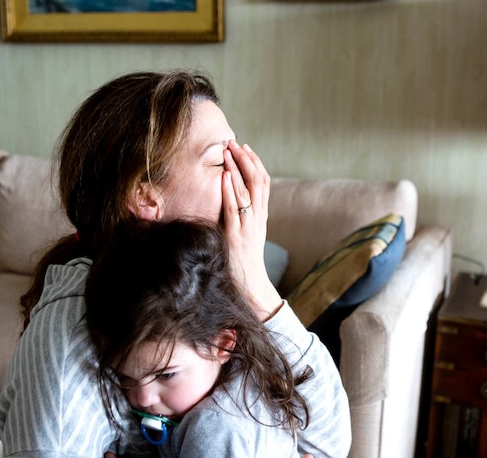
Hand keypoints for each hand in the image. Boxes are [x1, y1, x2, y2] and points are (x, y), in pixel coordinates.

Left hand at [221, 140, 281, 320]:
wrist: (250, 286)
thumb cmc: (244, 260)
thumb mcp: (246, 233)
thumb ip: (242, 216)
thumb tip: (231, 198)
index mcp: (261, 215)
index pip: (263, 182)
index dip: (255, 162)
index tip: (245, 147)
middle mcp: (258, 218)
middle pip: (258, 181)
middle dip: (246, 159)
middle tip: (234, 143)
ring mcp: (248, 226)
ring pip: (247, 191)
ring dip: (236, 169)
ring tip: (228, 152)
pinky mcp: (236, 236)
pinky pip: (234, 210)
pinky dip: (229, 192)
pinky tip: (223, 177)